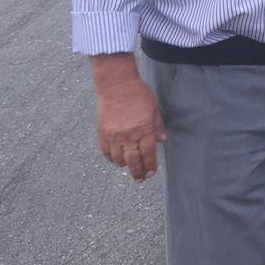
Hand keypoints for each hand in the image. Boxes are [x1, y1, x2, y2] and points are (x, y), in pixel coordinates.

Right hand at [93, 64, 164, 181]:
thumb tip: (161, 140)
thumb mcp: (154, 108)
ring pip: (118, 159)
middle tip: (140, 179)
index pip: (148, 153)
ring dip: (124, 166)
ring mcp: (114, 136)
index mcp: (144, 129)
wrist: (116, 85)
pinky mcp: (102, 133)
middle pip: (133, 161)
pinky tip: (116, 159)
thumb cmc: (138, 93)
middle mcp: (129, 135)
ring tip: (129, 167)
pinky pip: (106, 152)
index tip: (151, 173)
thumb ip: (157, 126)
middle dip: (137, 172)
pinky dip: (111, 158)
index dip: (150, 166)